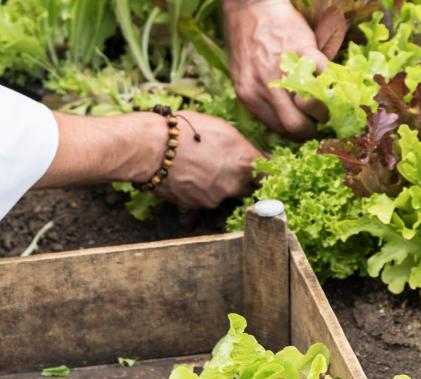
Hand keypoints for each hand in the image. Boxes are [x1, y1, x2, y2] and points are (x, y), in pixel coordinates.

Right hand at [35, 110, 261, 207]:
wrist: (150, 147)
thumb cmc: (184, 130)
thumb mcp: (221, 129)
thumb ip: (241, 147)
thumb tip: (252, 157)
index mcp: (245, 161)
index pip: (270, 173)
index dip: (265, 171)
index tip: (262, 169)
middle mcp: (234, 184)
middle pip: (249, 188)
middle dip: (242, 180)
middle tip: (228, 167)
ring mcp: (215, 198)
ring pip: (224, 195)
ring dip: (218, 186)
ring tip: (200, 168)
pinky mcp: (197, 207)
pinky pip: (205, 201)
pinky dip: (200, 192)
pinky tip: (189, 177)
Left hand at [223, 0, 327, 137]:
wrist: (250, 8)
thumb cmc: (246, 42)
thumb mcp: (243, 76)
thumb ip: (260, 98)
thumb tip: (281, 118)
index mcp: (249, 97)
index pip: (278, 130)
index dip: (296, 132)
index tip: (306, 127)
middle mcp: (264, 88)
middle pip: (295, 126)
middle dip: (311, 129)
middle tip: (318, 121)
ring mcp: (284, 70)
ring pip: (311, 107)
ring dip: (324, 109)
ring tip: (325, 101)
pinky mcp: (303, 51)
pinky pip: (324, 75)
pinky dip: (331, 80)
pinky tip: (329, 79)